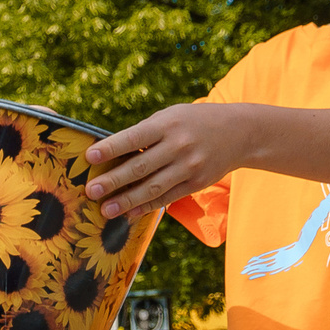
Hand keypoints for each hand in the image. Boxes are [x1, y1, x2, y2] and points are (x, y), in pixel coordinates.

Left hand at [85, 102, 246, 218]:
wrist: (240, 133)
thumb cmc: (194, 122)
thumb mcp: (171, 117)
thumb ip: (146, 133)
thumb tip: (113, 153)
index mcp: (167, 124)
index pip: (134, 137)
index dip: (111, 148)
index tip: (90, 157)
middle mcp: (178, 146)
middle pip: (141, 166)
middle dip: (114, 180)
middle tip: (91, 190)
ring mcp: (188, 166)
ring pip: (153, 187)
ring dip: (127, 200)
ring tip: (105, 209)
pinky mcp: (196, 183)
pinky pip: (167, 197)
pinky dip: (147, 206)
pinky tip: (129, 213)